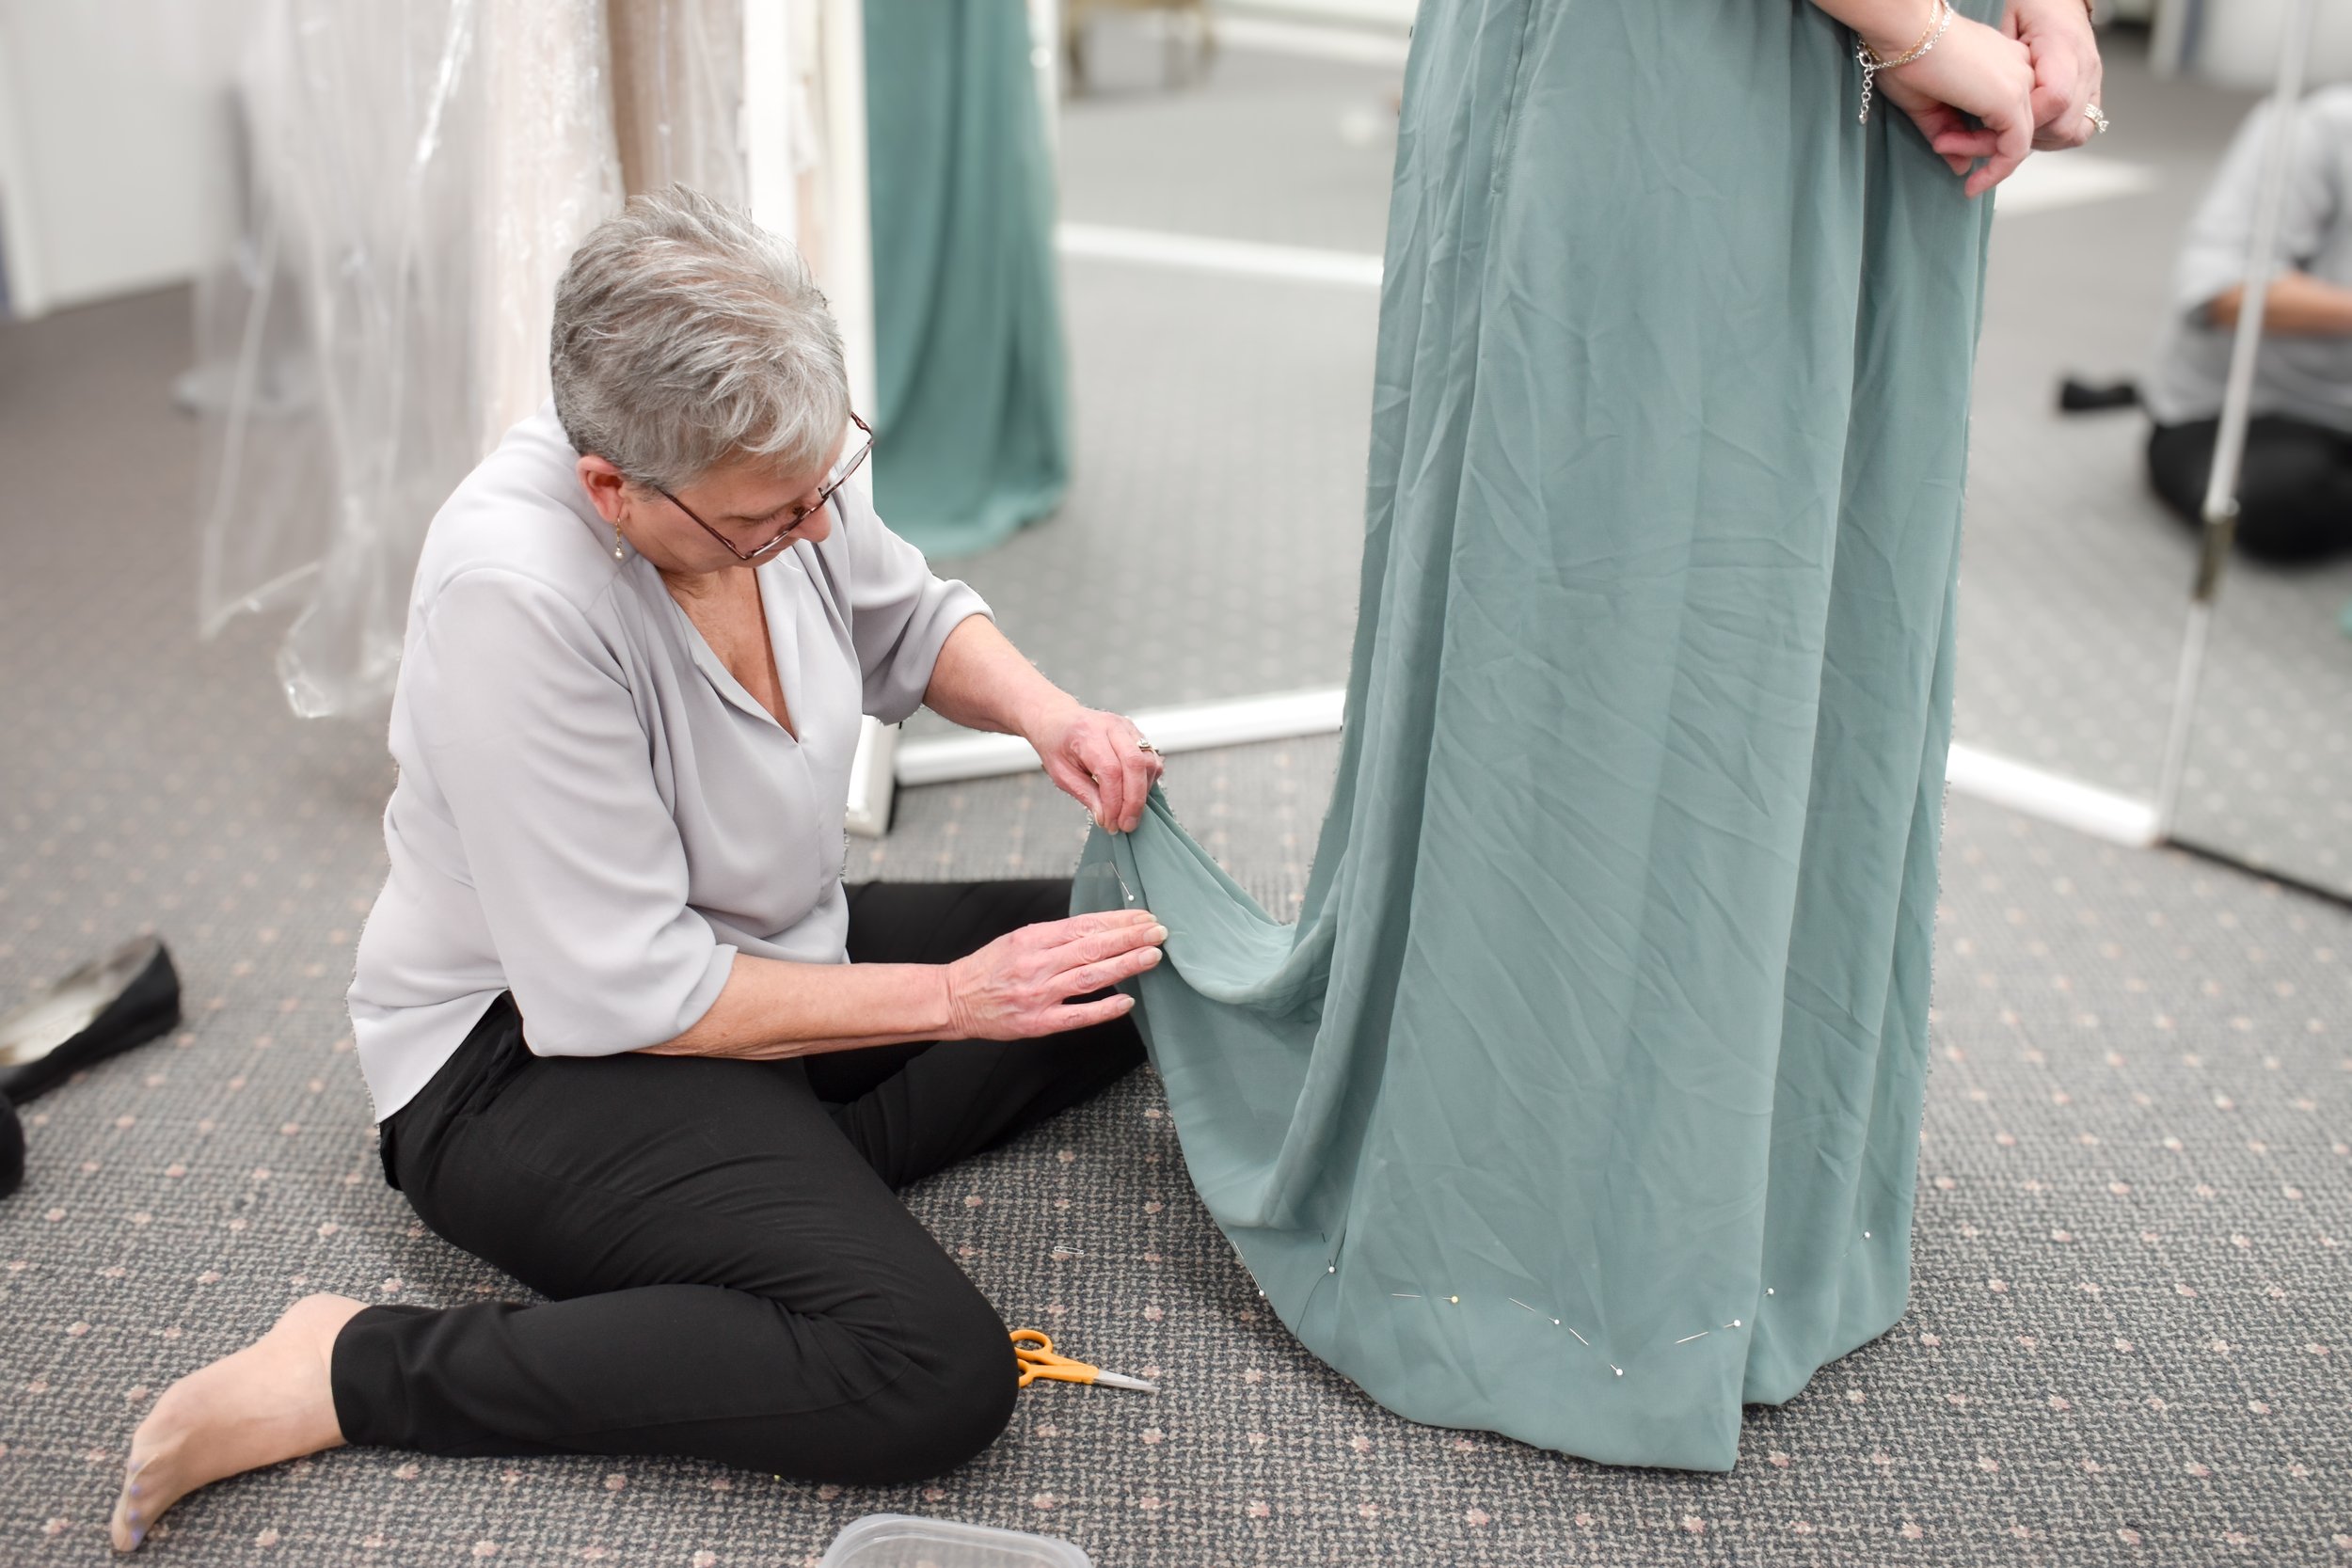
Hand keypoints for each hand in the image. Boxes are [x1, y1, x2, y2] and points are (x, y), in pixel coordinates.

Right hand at [942, 910, 1164, 1038]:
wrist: (954, 999)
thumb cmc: (990, 967)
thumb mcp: (1018, 939)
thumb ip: (1056, 935)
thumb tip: (1100, 928)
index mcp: (1033, 939)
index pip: (1085, 925)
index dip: (1118, 921)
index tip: (1144, 918)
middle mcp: (1037, 964)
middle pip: (1092, 947)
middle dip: (1130, 938)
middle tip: (1159, 932)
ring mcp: (1038, 994)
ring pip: (1090, 977)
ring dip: (1125, 965)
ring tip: (1152, 957)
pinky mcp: (1037, 1022)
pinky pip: (1077, 1015)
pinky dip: (1103, 1009)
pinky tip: (1127, 1001)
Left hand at [1029, 700, 1165, 832]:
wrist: (1058, 719)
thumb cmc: (1056, 745)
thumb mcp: (1061, 774)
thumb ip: (1085, 794)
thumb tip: (1106, 817)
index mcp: (1087, 733)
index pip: (1110, 771)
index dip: (1114, 802)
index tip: (1110, 823)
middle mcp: (1112, 726)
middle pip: (1136, 764)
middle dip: (1134, 801)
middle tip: (1126, 825)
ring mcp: (1128, 728)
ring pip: (1149, 763)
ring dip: (1142, 793)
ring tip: (1126, 811)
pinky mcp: (1137, 734)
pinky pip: (1151, 760)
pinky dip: (1146, 782)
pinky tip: (1131, 794)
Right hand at [1874, 12, 2038, 196]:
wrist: (1905, 34)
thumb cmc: (1908, 56)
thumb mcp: (1928, 104)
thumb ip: (1950, 134)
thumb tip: (1963, 166)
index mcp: (2003, 61)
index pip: (2006, 111)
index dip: (1978, 137)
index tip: (1945, 146)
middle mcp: (2019, 68)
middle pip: (2016, 126)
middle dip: (1981, 147)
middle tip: (1942, 148)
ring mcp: (2019, 83)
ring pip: (2017, 139)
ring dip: (1982, 156)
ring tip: (1943, 149)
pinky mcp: (2011, 100)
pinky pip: (2014, 148)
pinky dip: (1995, 168)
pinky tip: (1971, 177)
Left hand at [2004, 0, 2102, 149]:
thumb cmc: (2032, 3)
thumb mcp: (2007, 18)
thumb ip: (2002, 57)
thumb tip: (1985, 98)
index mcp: (2064, 45)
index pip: (2055, 97)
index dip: (2024, 118)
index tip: (1994, 122)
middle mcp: (2085, 67)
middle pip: (2064, 125)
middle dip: (2024, 137)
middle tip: (1991, 134)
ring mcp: (2092, 81)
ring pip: (2074, 133)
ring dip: (2038, 140)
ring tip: (2008, 133)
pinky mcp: (2091, 90)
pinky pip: (2081, 128)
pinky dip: (2053, 135)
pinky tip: (2030, 130)